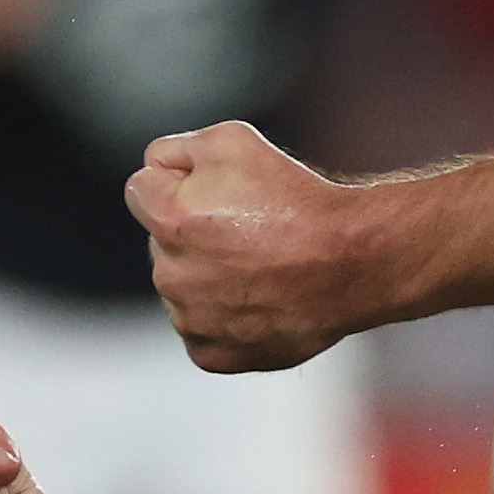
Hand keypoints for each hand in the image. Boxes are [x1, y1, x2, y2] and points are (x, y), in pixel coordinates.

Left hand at [126, 120, 385, 371]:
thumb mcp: (234, 139)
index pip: (141, 189)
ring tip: (262, 266)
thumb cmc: (297, 198)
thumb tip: (152, 169)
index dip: (179, 182)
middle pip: (163, 242)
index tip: (220, 191)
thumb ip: (175, 149)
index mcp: (168, 220)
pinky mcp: (212, 354)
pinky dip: (224, 317)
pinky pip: (202, 329)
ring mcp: (191, 321)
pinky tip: (260, 299)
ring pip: (182, 287)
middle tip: (250, 230)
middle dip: (193, 232)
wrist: (353, 262)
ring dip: (207, 276)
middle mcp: (171, 275)